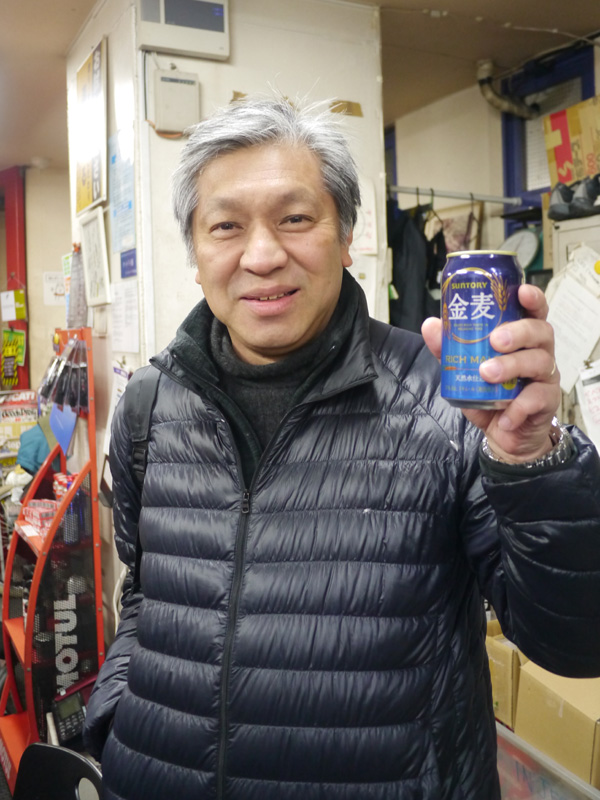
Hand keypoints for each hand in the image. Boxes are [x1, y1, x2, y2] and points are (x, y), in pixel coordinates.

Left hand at [422, 284, 560, 462]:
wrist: (504, 433)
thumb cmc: (489, 393)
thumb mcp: (464, 370)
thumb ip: (448, 349)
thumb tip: (431, 324)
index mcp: (522, 338)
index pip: (533, 312)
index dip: (532, 298)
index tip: (521, 292)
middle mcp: (538, 352)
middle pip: (540, 331)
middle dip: (518, 332)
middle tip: (495, 340)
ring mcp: (546, 377)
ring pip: (539, 362)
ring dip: (512, 365)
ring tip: (487, 373)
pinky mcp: (547, 402)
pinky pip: (537, 399)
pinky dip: (518, 407)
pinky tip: (503, 416)